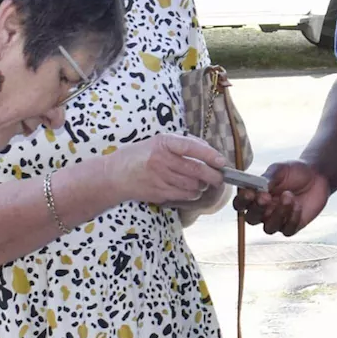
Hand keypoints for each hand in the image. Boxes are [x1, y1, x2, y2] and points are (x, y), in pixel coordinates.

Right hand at [104, 134, 224, 205]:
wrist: (114, 175)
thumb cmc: (138, 155)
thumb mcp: (157, 142)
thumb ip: (182, 144)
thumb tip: (208, 151)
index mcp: (163, 143)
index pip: (191, 148)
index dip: (209, 155)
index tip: (221, 161)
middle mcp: (161, 160)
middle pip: (196, 170)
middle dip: (213, 175)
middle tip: (220, 177)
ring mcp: (160, 178)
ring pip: (193, 185)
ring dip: (202, 186)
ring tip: (202, 183)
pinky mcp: (159, 192)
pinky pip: (184, 195)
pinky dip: (193, 194)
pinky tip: (192, 190)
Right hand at [233, 161, 329, 236]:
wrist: (317, 176)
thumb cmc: (295, 171)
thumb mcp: (280, 170)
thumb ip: (268, 178)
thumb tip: (259, 186)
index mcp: (255, 196)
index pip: (241, 204)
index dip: (242, 201)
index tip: (249, 193)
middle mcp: (263, 211)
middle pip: (251, 219)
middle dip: (257, 209)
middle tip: (266, 197)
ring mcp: (277, 220)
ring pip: (269, 228)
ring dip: (278, 214)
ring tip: (288, 196)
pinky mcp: (292, 226)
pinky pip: (287, 230)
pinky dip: (292, 218)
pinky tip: (298, 204)